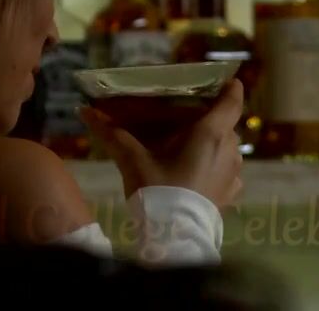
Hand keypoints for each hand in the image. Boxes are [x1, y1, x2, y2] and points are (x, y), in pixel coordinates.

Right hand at [79, 79, 243, 209]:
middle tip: (184, 120)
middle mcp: (230, 150)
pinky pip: (226, 170)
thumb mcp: (132, 160)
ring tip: (186, 147)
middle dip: (206, 119)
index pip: (232, 101)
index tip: (227, 79)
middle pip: (224, 124)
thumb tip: (84, 110)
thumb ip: (111, 133)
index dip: (231, 87)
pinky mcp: (231, 194)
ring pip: (225, 147)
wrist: (173, 238)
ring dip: (210, 143)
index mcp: (211, 133)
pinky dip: (213, 166)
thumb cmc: (157, 191)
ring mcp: (234, 174)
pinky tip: (195, 173)